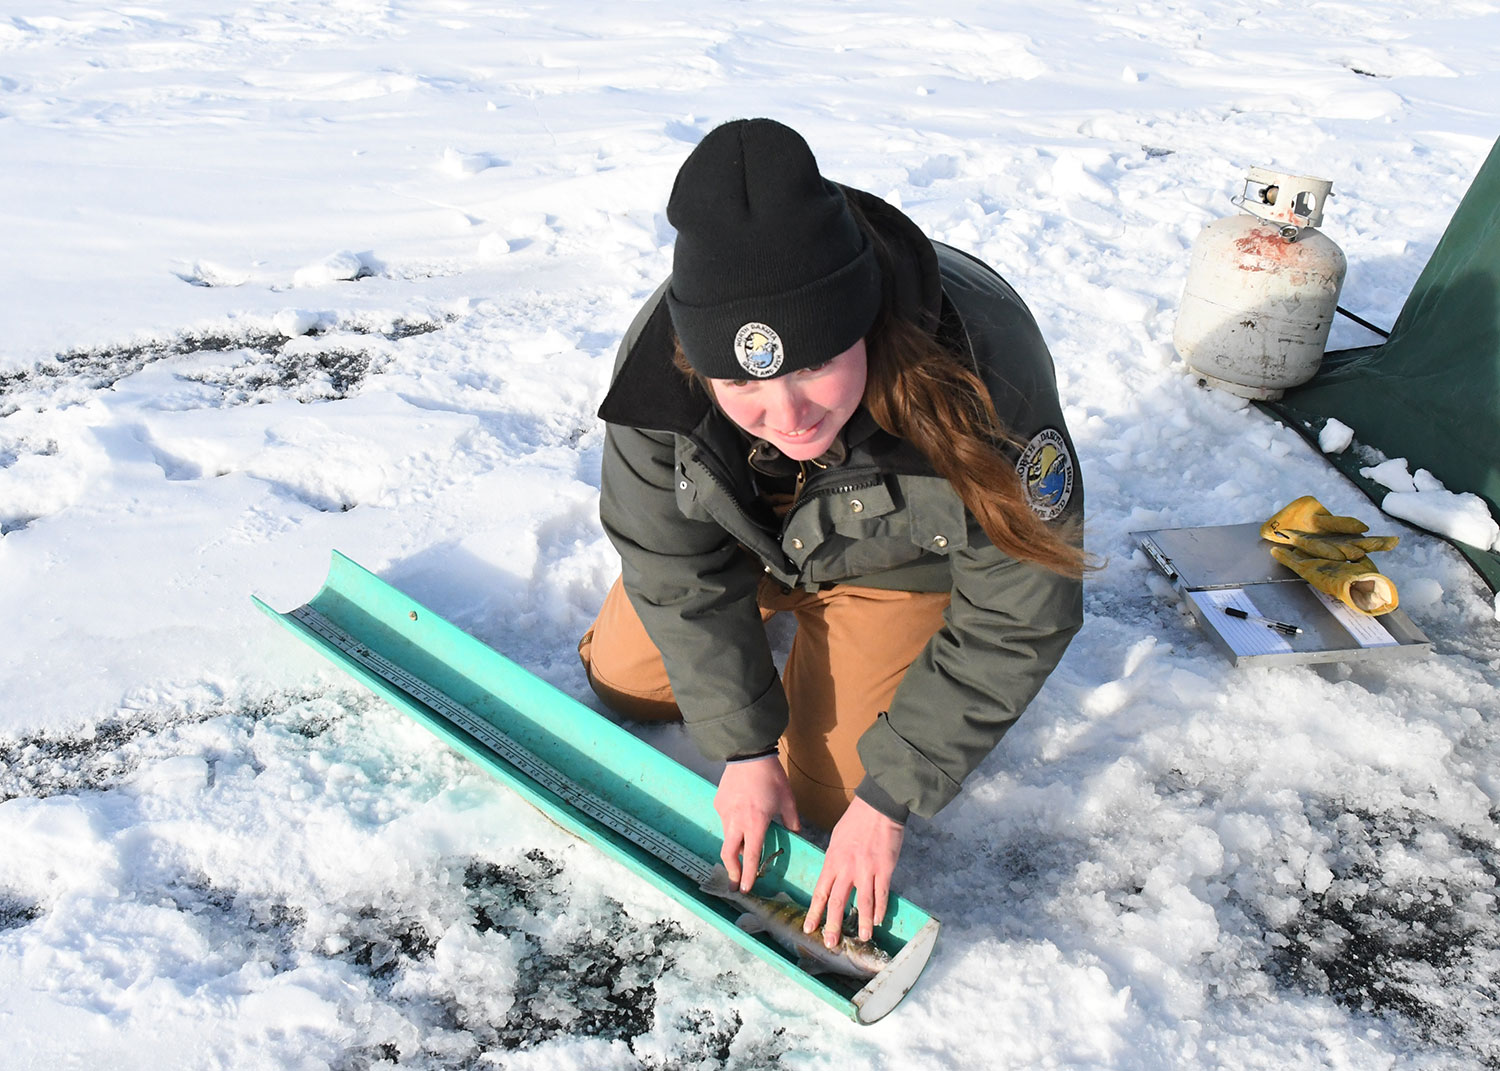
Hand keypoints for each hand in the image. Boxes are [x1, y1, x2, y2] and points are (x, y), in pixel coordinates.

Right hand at [714, 755, 800, 891]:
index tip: (746, 889)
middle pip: (729, 853)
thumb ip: (791, 821)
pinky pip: (725, 820)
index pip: (751, 856)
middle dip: (732, 871)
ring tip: (742, 849)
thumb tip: (795, 833)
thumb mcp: (787, 800)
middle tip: (735, 884)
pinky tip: (741, 814)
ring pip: (727, 837)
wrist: (749, 753)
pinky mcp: (719, 803)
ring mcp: (725, 812)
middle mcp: (736, 821)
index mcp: (756, 823)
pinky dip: (732, 825)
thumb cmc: (771, 777)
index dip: (749, 874)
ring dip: (734, 847)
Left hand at [804, 796, 903, 947]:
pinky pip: (882, 894)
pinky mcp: (885, 869)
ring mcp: (867, 870)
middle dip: (833, 925)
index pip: (820, 892)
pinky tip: (879, 920)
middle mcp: (847, 869)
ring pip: (863, 903)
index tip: (810, 928)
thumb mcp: (836, 838)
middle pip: (838, 902)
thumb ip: (834, 860)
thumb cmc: (856, 820)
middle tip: (831, 943)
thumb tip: (833, 876)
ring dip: (863, 923)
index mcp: (832, 860)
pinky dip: (880, 909)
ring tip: (862, 938)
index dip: (815, 912)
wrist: (878, 807)